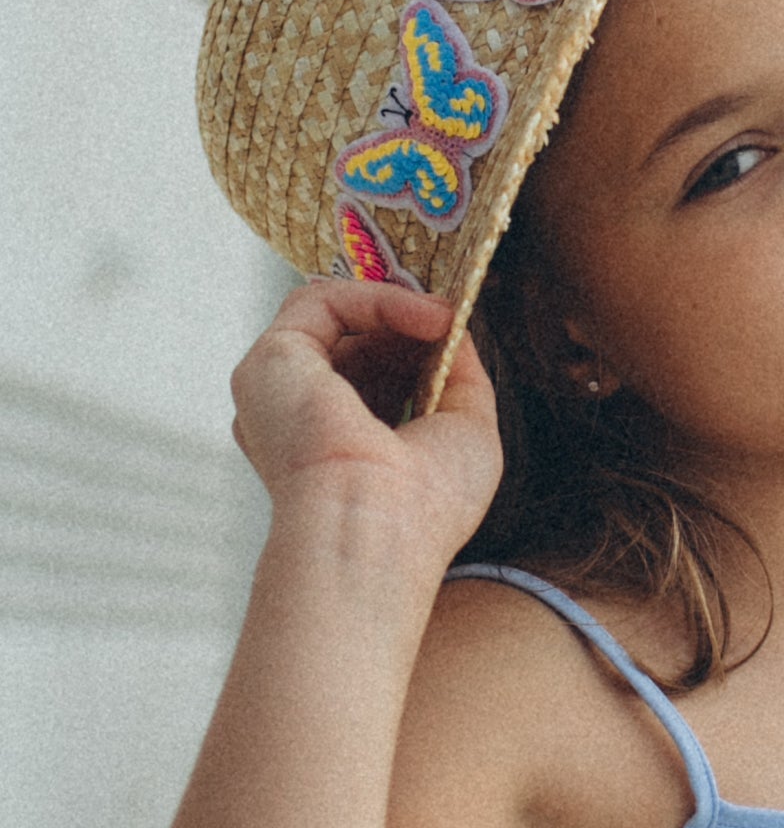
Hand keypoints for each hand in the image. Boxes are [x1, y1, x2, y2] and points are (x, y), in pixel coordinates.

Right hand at [230, 281, 502, 565]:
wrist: (379, 529)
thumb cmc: (424, 509)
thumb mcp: (468, 432)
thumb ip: (461, 376)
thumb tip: (454, 328)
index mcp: (334, 449)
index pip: (368, 380)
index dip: (410, 351)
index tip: (451, 340)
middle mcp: (298, 422)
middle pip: (350, 346)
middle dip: (405, 328)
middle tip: (449, 323)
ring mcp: (279, 390)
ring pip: (332, 319)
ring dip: (396, 308)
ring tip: (442, 321)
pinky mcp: (271, 361)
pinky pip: (322, 302)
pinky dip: (379, 298)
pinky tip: (425, 317)